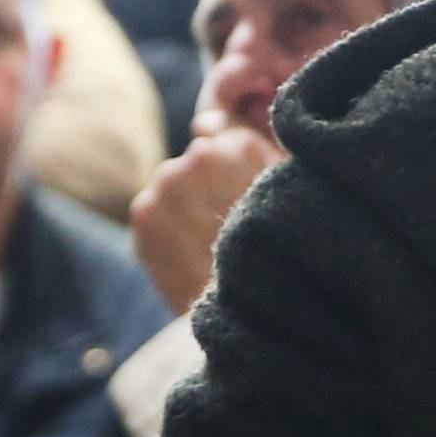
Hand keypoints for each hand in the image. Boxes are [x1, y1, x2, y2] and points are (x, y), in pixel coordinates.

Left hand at [130, 126, 281, 313]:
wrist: (255, 315)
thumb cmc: (289, 249)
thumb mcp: (292, 187)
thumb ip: (253, 143)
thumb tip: (204, 121)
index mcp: (234, 147)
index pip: (225, 139)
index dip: (239, 169)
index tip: (251, 198)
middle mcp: (191, 161)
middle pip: (197, 163)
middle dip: (210, 185)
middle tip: (235, 224)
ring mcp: (162, 192)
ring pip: (173, 188)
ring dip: (187, 206)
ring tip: (214, 243)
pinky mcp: (143, 223)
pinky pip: (156, 213)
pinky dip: (169, 228)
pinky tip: (195, 253)